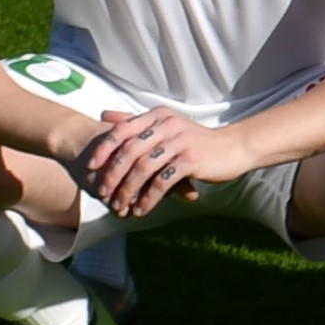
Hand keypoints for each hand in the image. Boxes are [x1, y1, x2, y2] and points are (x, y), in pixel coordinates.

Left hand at [72, 102, 238, 219]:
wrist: (234, 148)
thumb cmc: (196, 139)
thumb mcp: (166, 125)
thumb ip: (135, 121)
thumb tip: (104, 115)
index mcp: (158, 115)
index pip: (122, 130)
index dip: (103, 149)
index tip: (89, 168)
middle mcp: (167, 125)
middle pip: (130, 151)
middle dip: (113, 175)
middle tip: (103, 194)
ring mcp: (180, 141)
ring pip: (144, 168)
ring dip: (129, 190)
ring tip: (121, 206)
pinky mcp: (191, 159)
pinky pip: (162, 181)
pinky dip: (149, 198)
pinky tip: (142, 209)